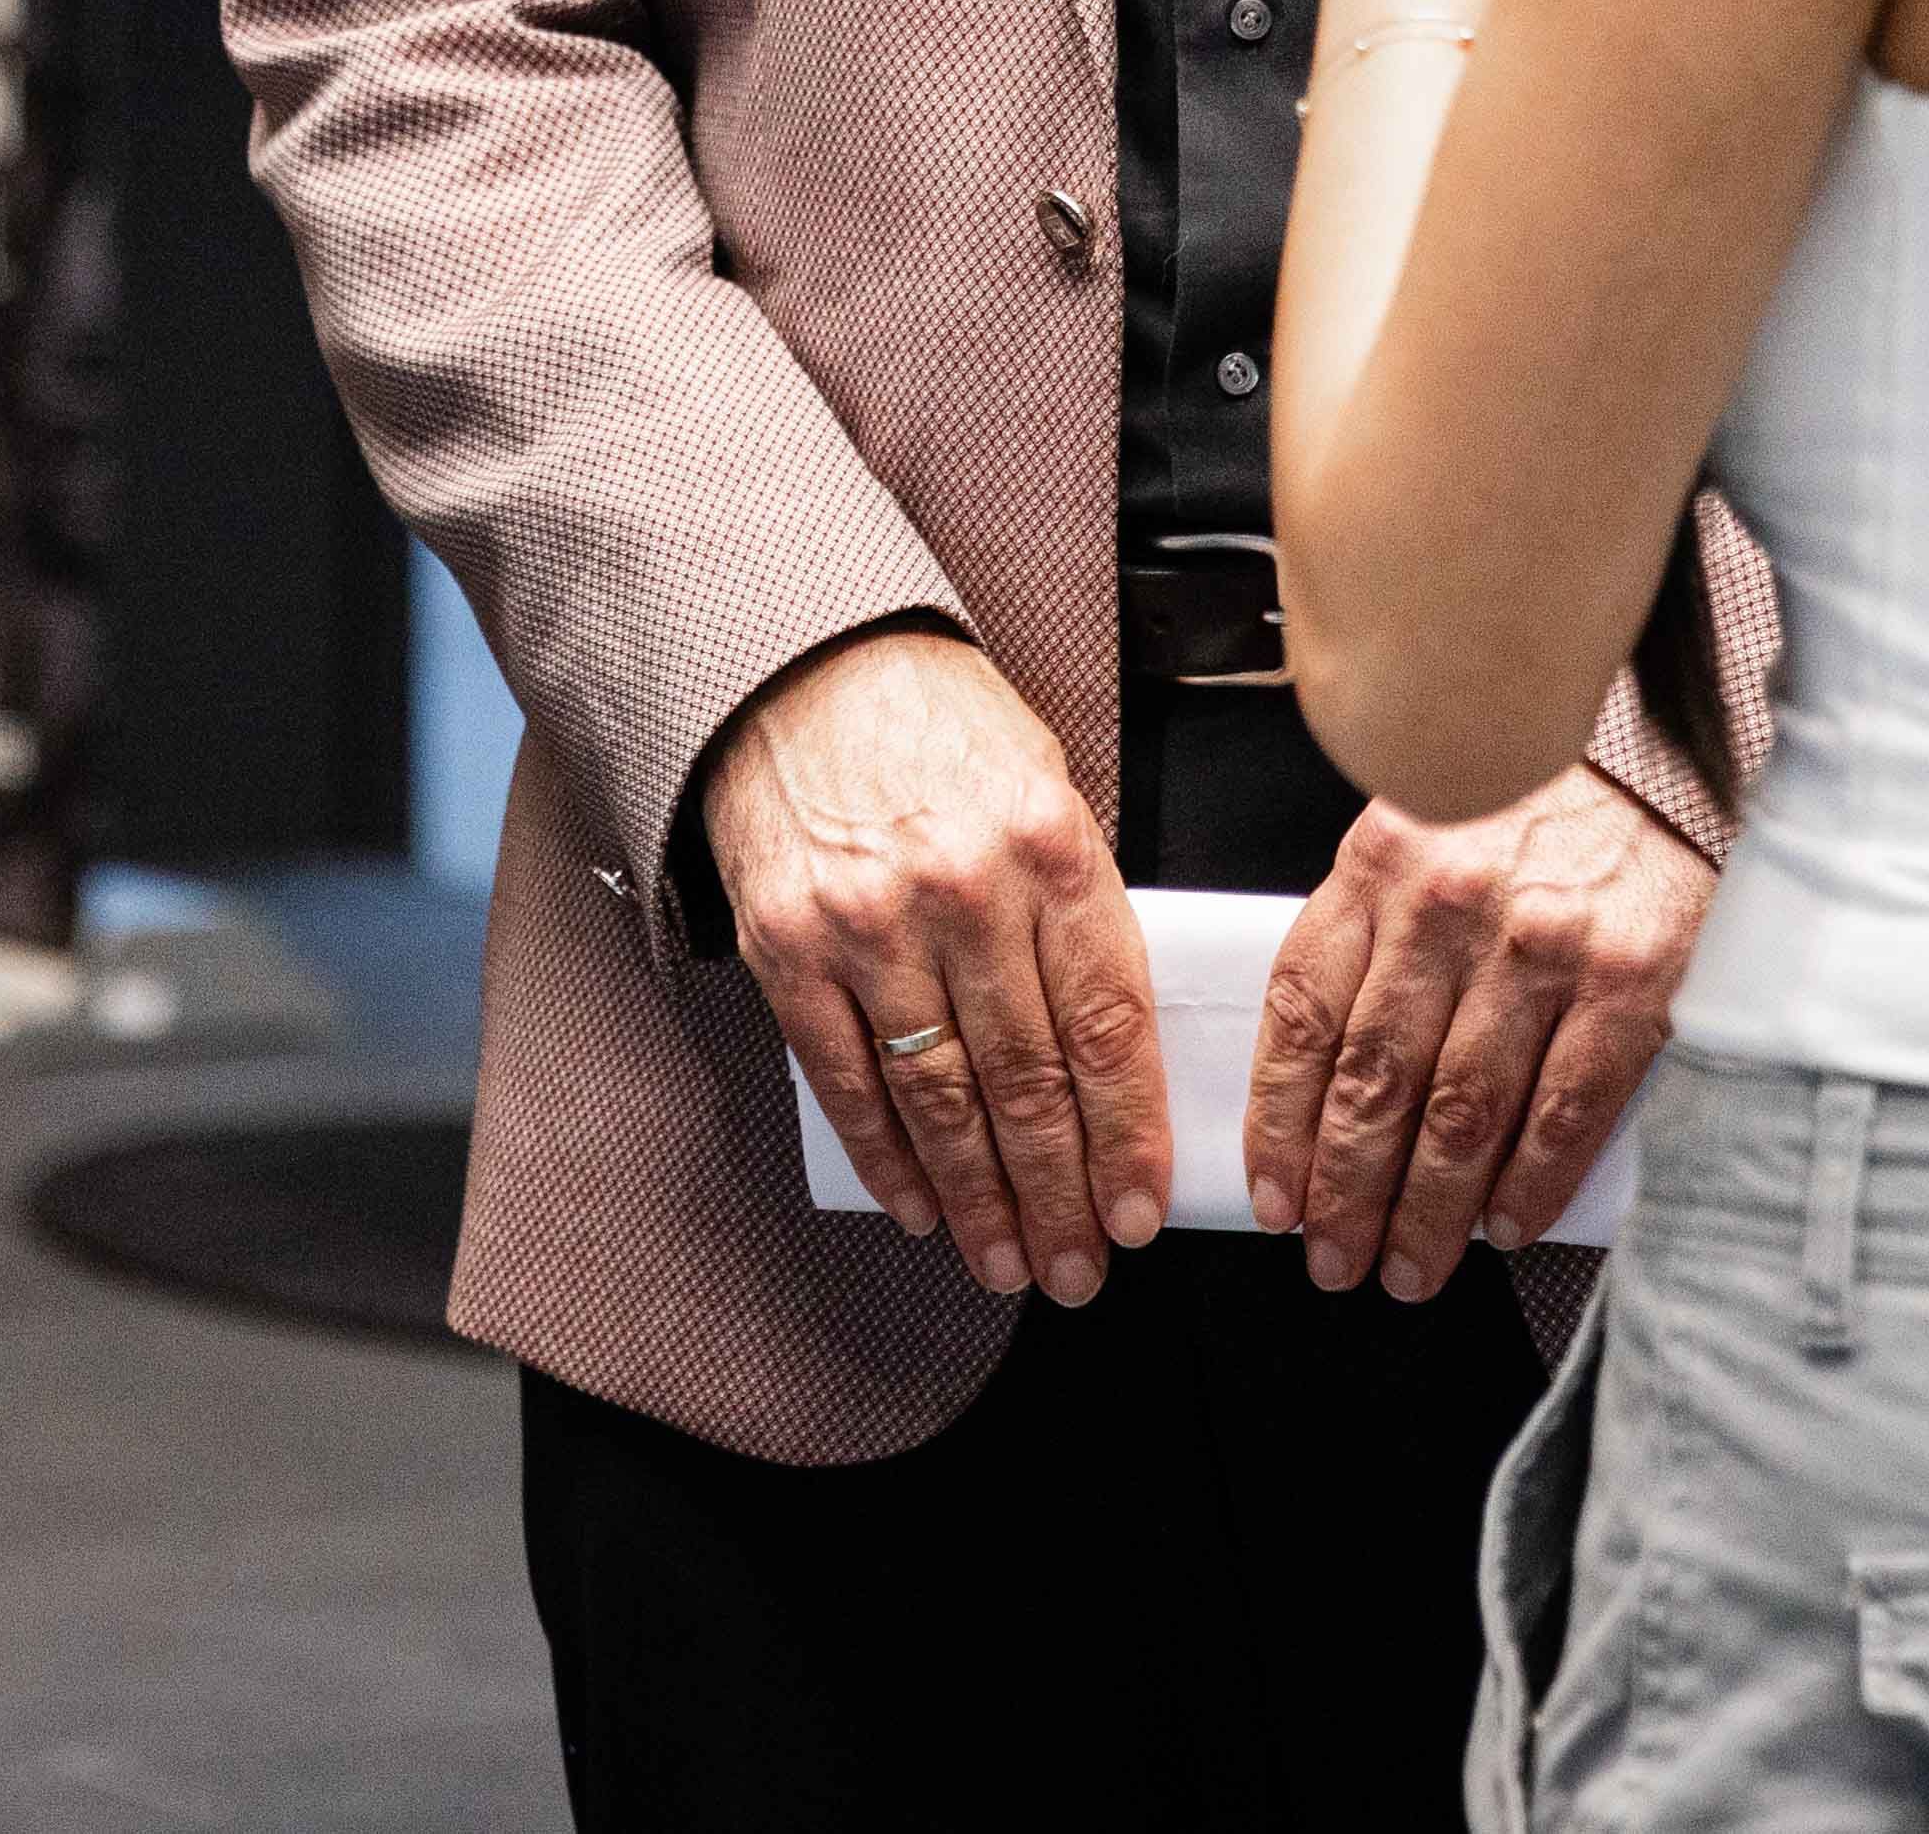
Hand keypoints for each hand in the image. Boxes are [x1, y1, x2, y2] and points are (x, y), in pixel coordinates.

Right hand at [700, 626, 1171, 1305]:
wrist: (803, 663)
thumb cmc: (938, 728)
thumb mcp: (1045, 793)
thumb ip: (1079, 915)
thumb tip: (1116, 1060)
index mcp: (1050, 847)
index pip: (1105, 1025)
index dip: (1126, 1135)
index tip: (1139, 1210)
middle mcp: (963, 888)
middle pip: (1028, 1081)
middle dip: (1060, 1193)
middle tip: (1078, 1265)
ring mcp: (869, 921)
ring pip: (941, 1097)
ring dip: (981, 1197)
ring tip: (1008, 1259)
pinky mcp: (790, 944)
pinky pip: (846, 1078)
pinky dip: (885, 1156)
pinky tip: (920, 1205)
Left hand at [1239, 767, 1711, 1299]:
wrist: (1661, 770)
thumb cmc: (1527, 820)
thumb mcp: (1420, 841)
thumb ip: (1369, 941)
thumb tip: (1319, 1095)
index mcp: (1381, 863)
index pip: (1305, 1014)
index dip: (1279, 1122)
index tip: (1275, 1196)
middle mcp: (1451, 904)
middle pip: (1375, 1081)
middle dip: (1345, 1192)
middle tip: (1334, 1261)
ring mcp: (1542, 946)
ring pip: (1460, 1114)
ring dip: (1426, 1212)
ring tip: (1406, 1269)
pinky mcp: (1630, 984)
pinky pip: (1562, 1113)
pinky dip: (1526, 1187)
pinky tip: (1501, 1230)